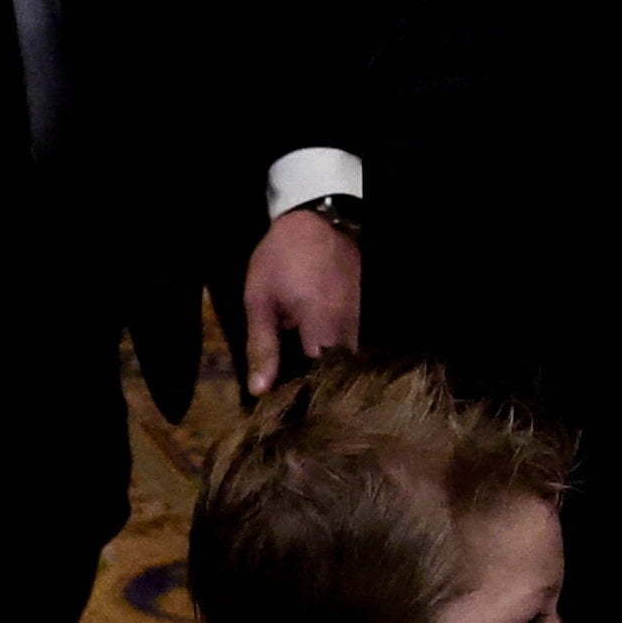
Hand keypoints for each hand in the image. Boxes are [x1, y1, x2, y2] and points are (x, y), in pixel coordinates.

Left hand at [240, 206, 362, 396]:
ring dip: (326, 369)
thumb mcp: (260, 300)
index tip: (284, 404)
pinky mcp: (362, 312)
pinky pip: (350, 342)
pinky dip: (334, 352)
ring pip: (346, 360)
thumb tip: (260, 390)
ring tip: (302, 374)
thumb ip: (261, 347)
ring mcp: (360, 319)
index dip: (302, 396)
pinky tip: (315, 351)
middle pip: (337, 375)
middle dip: (317, 386)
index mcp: (322, 328)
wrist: (316, 218)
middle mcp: (349, 329)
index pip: (318, 381)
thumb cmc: (282, 257)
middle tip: (292, 393)